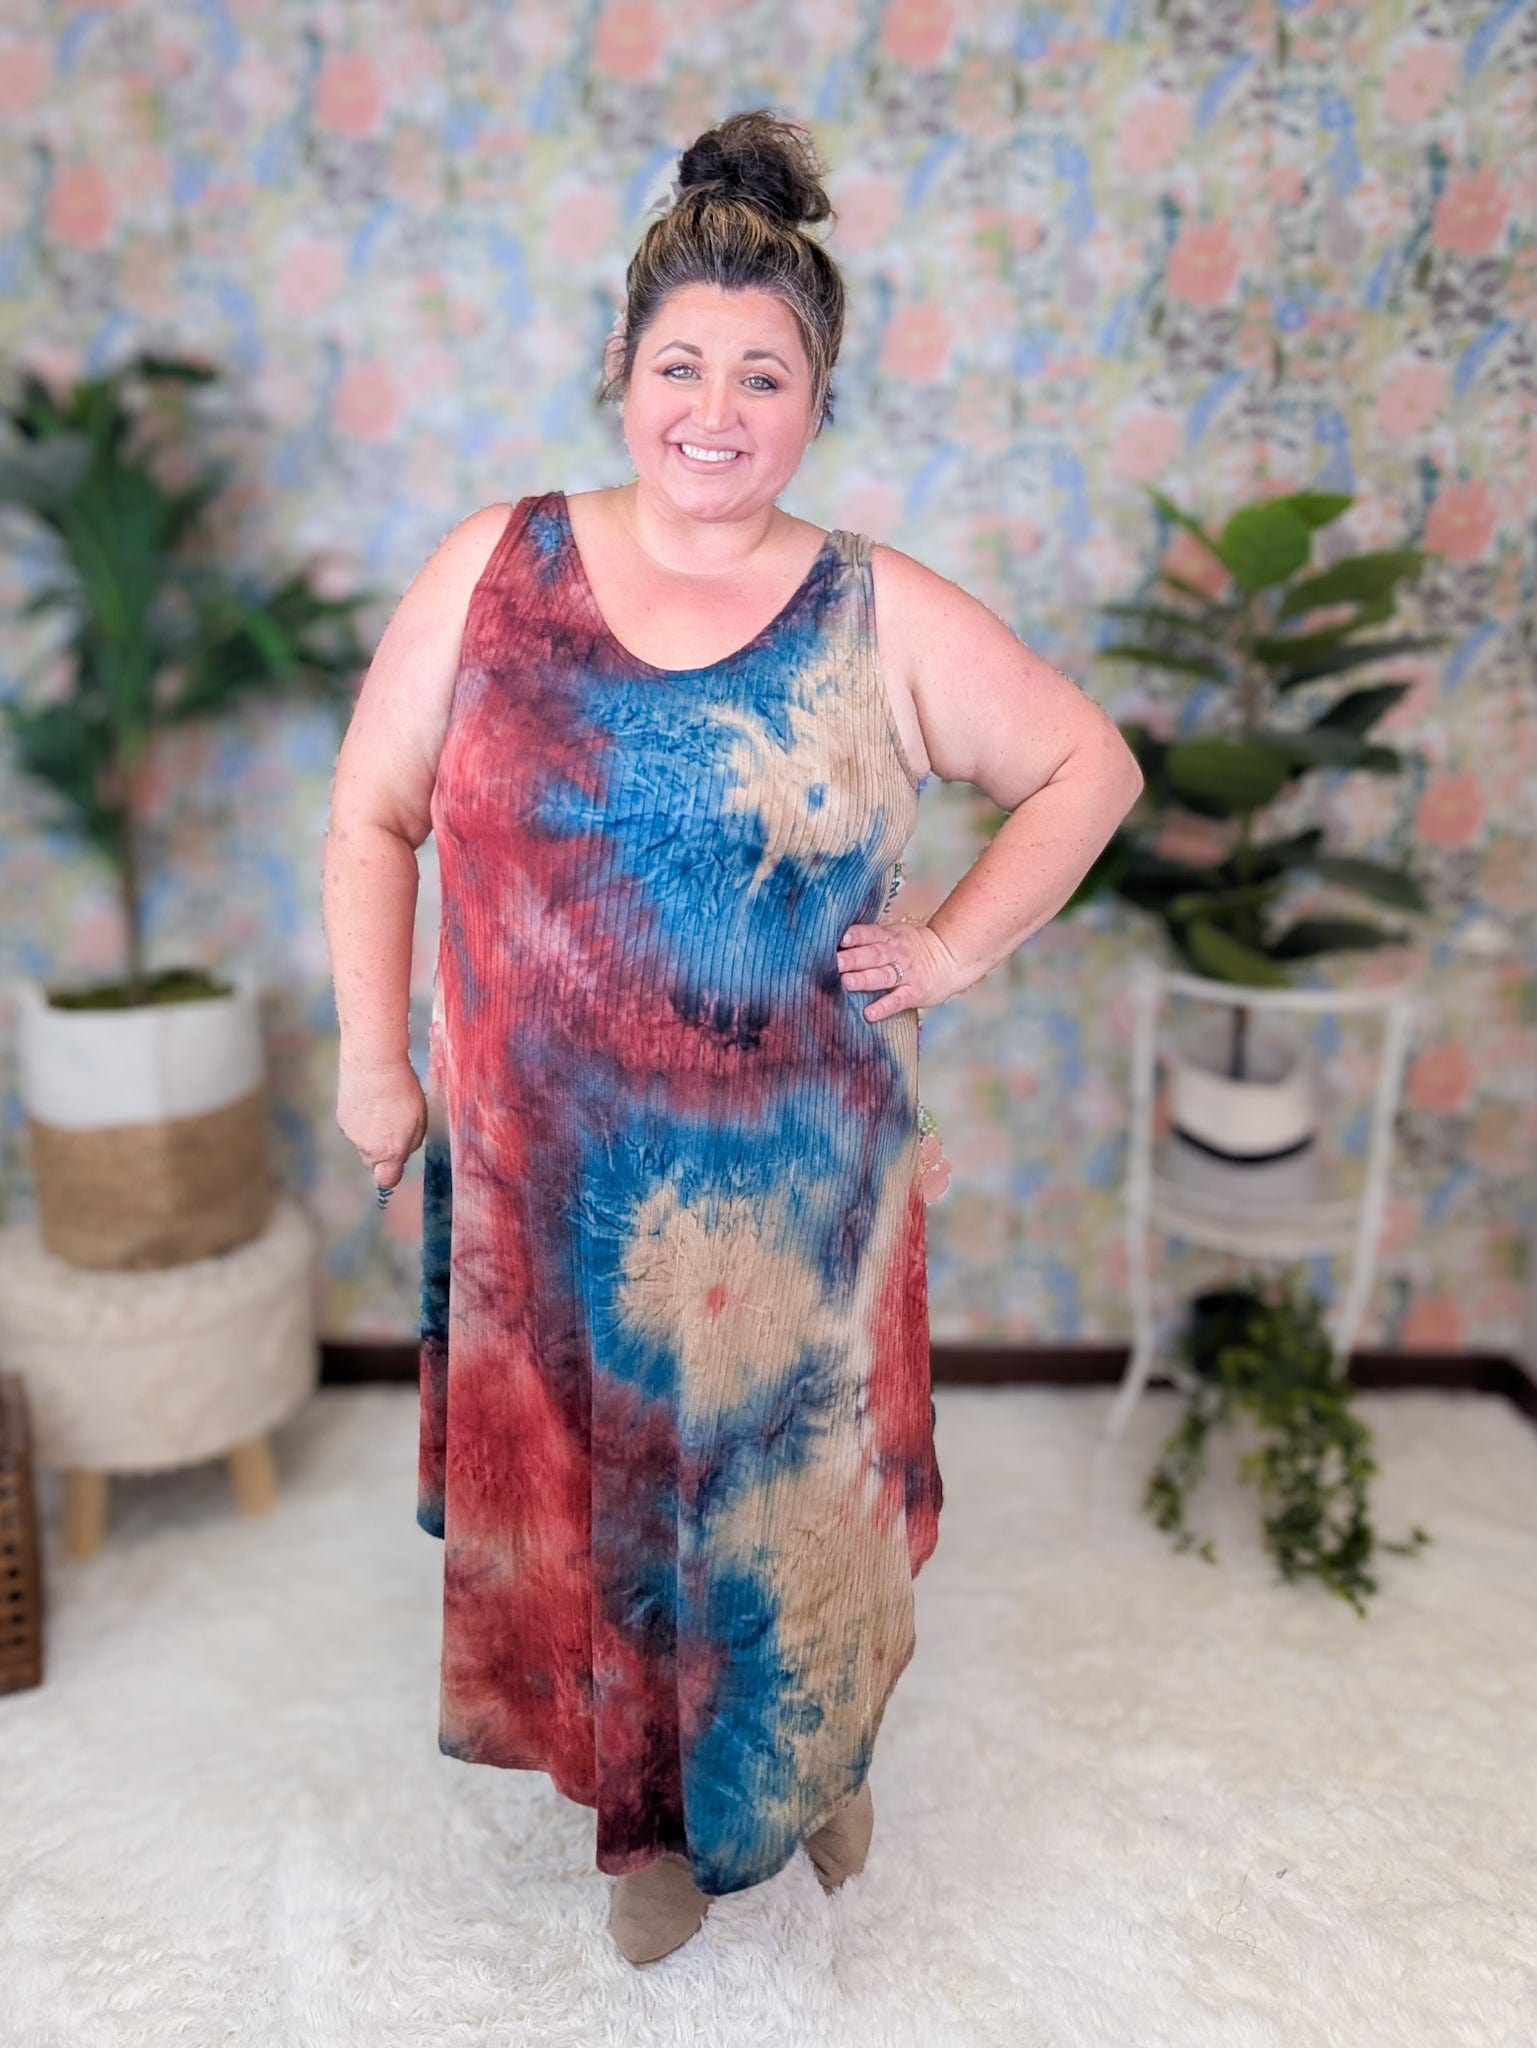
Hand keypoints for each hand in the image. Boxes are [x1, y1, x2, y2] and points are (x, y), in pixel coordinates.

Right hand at [336, 1056, 427, 1193]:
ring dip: (371, 1134)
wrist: (373, 1063)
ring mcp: (352, 1135)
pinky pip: (353, 1128)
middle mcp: (368, 1148)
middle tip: (394, 1129)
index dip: (392, 1173)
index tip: (398, 1162)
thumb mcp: (420, 1119)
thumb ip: (412, 1143)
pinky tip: (369, 1101)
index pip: (387, 1180)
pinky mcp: (341, 1119)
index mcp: (391, 1151)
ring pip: (363, 1143)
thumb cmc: (402, 1089)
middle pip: (374, 1162)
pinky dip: (360, 1120)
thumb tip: (402, 1153)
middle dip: (383, 1153)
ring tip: (382, 1108)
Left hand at [836, 915, 964, 1021]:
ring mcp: (907, 974)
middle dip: (853, 958)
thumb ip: (870, 939)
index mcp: (889, 937)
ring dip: (864, 979)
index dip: (856, 935)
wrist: (951, 959)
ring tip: (847, 982)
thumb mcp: (895, 935)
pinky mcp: (915, 993)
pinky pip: (897, 1000)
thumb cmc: (914, 948)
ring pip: (883, 976)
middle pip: (873, 955)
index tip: (840, 939)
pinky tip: (869, 1013)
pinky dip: (883, 1007)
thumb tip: (834, 944)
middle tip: (835, 962)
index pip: (870, 934)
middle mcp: (897, 954)